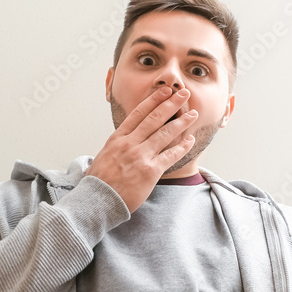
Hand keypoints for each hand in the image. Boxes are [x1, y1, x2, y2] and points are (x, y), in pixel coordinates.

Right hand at [82, 85, 198, 213]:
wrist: (97, 200)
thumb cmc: (99, 181)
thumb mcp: (104, 155)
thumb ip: (118, 145)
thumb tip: (124, 139)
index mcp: (118, 138)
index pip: (138, 113)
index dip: (154, 100)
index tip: (164, 92)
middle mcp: (130, 143)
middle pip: (154, 118)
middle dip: (171, 104)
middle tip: (184, 93)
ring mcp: (141, 156)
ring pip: (165, 133)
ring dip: (181, 122)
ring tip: (193, 113)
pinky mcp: (150, 171)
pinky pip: (170, 155)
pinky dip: (182, 147)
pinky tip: (190, 140)